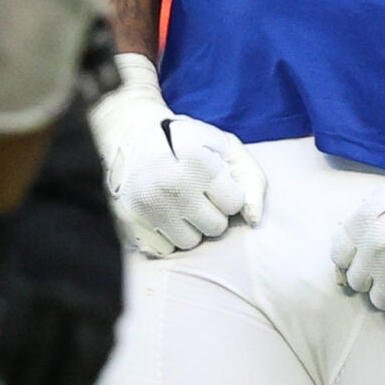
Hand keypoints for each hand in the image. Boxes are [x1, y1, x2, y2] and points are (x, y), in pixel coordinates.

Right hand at [0, 102, 122, 384]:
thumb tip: (82, 346)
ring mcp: (46, 286)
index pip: (92, 360)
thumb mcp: (100, 259)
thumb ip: (92, 301)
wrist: (59, 163)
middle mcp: (81, 297)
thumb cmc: (80, 215)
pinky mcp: (15, 273)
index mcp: (108, 295)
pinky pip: (3, 325)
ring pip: (28, 352)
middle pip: (58, 364)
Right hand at [88, 55, 265, 256]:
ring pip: (189, 242)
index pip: (234, 204)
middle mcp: (171, 186)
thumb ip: (250, 179)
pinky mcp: (130, 220)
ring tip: (181, 204)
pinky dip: (166, 234)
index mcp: (197, 163)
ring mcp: (148, 205)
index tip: (215, 181)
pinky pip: (163, 248)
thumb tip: (254, 220)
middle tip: (198, 193)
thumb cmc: (188, 142)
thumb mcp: (224, 146)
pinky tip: (163, 213)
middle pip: (215, 227)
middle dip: (212, 212)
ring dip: (190, 226)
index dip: (228, 192)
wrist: (132, 136)